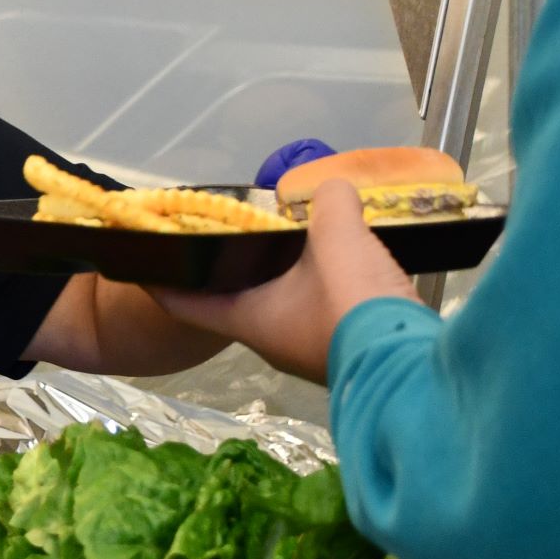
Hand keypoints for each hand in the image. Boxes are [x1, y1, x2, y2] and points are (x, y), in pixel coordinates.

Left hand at [152, 180, 418, 382]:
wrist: (415, 368)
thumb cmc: (354, 307)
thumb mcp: (337, 239)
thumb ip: (328, 205)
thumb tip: (332, 191)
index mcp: (249, 319)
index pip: (185, 301)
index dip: (161, 279)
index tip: (144, 259)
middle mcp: (271, 339)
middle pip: (233, 299)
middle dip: (227, 267)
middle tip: (227, 231)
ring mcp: (307, 348)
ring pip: (280, 303)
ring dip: (278, 274)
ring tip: (284, 238)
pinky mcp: (345, 347)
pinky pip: (319, 307)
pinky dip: (317, 282)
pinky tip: (337, 259)